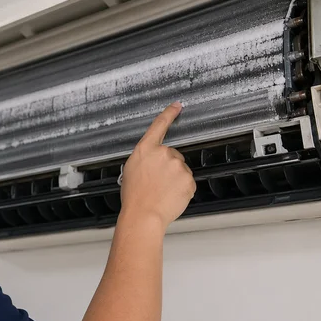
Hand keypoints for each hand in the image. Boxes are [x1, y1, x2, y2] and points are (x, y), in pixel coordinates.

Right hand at [119, 102, 195, 229]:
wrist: (143, 214)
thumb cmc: (134, 197)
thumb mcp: (132, 170)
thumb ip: (145, 159)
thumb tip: (154, 162)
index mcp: (146, 149)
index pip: (159, 126)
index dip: (169, 114)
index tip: (177, 105)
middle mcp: (164, 153)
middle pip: (173, 155)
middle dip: (168, 167)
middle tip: (157, 183)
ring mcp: (178, 166)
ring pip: (181, 170)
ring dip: (175, 180)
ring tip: (162, 192)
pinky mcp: (188, 179)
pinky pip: (188, 183)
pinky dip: (181, 190)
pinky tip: (170, 197)